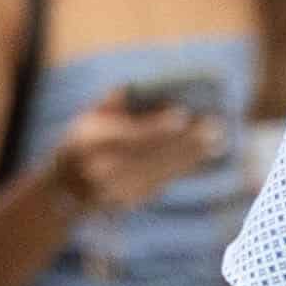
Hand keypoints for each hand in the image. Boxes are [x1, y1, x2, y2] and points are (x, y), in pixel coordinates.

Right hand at [52, 89, 222, 217]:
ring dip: (192, 155)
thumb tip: (133, 85)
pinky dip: (184, 167)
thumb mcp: (87, 117)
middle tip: (214, 128)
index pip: (131, 135)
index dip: (158, 126)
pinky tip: (201, 155)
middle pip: (154, 153)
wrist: (67, 187)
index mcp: (93, 141)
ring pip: (163, 169)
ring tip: (217, 141)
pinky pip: (164, 181)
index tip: (183, 116)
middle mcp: (105, 168)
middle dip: (186, 140)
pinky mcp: (133, 200)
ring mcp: (119, 188)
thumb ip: (110, 102)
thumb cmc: (82, 141)